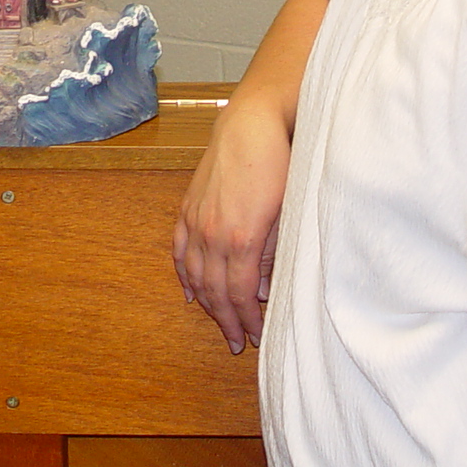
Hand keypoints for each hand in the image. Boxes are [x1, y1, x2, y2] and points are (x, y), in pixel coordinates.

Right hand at [173, 99, 289, 351]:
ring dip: (206, 303)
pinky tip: (190, 291)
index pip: (241, 294)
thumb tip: (264, 289)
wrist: (253, 123)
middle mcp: (213, 234)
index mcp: (241, 239)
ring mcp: (197, 220)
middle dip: (227, 320)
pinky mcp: (189, 207)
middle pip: (215, 291)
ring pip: (195, 275)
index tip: (256, 338)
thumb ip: (274, 255)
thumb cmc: (280, 164)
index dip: (247, 320)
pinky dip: (184, 274)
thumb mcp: (287, 213)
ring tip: (219, 322)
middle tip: (238, 342)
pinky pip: (180, 250)